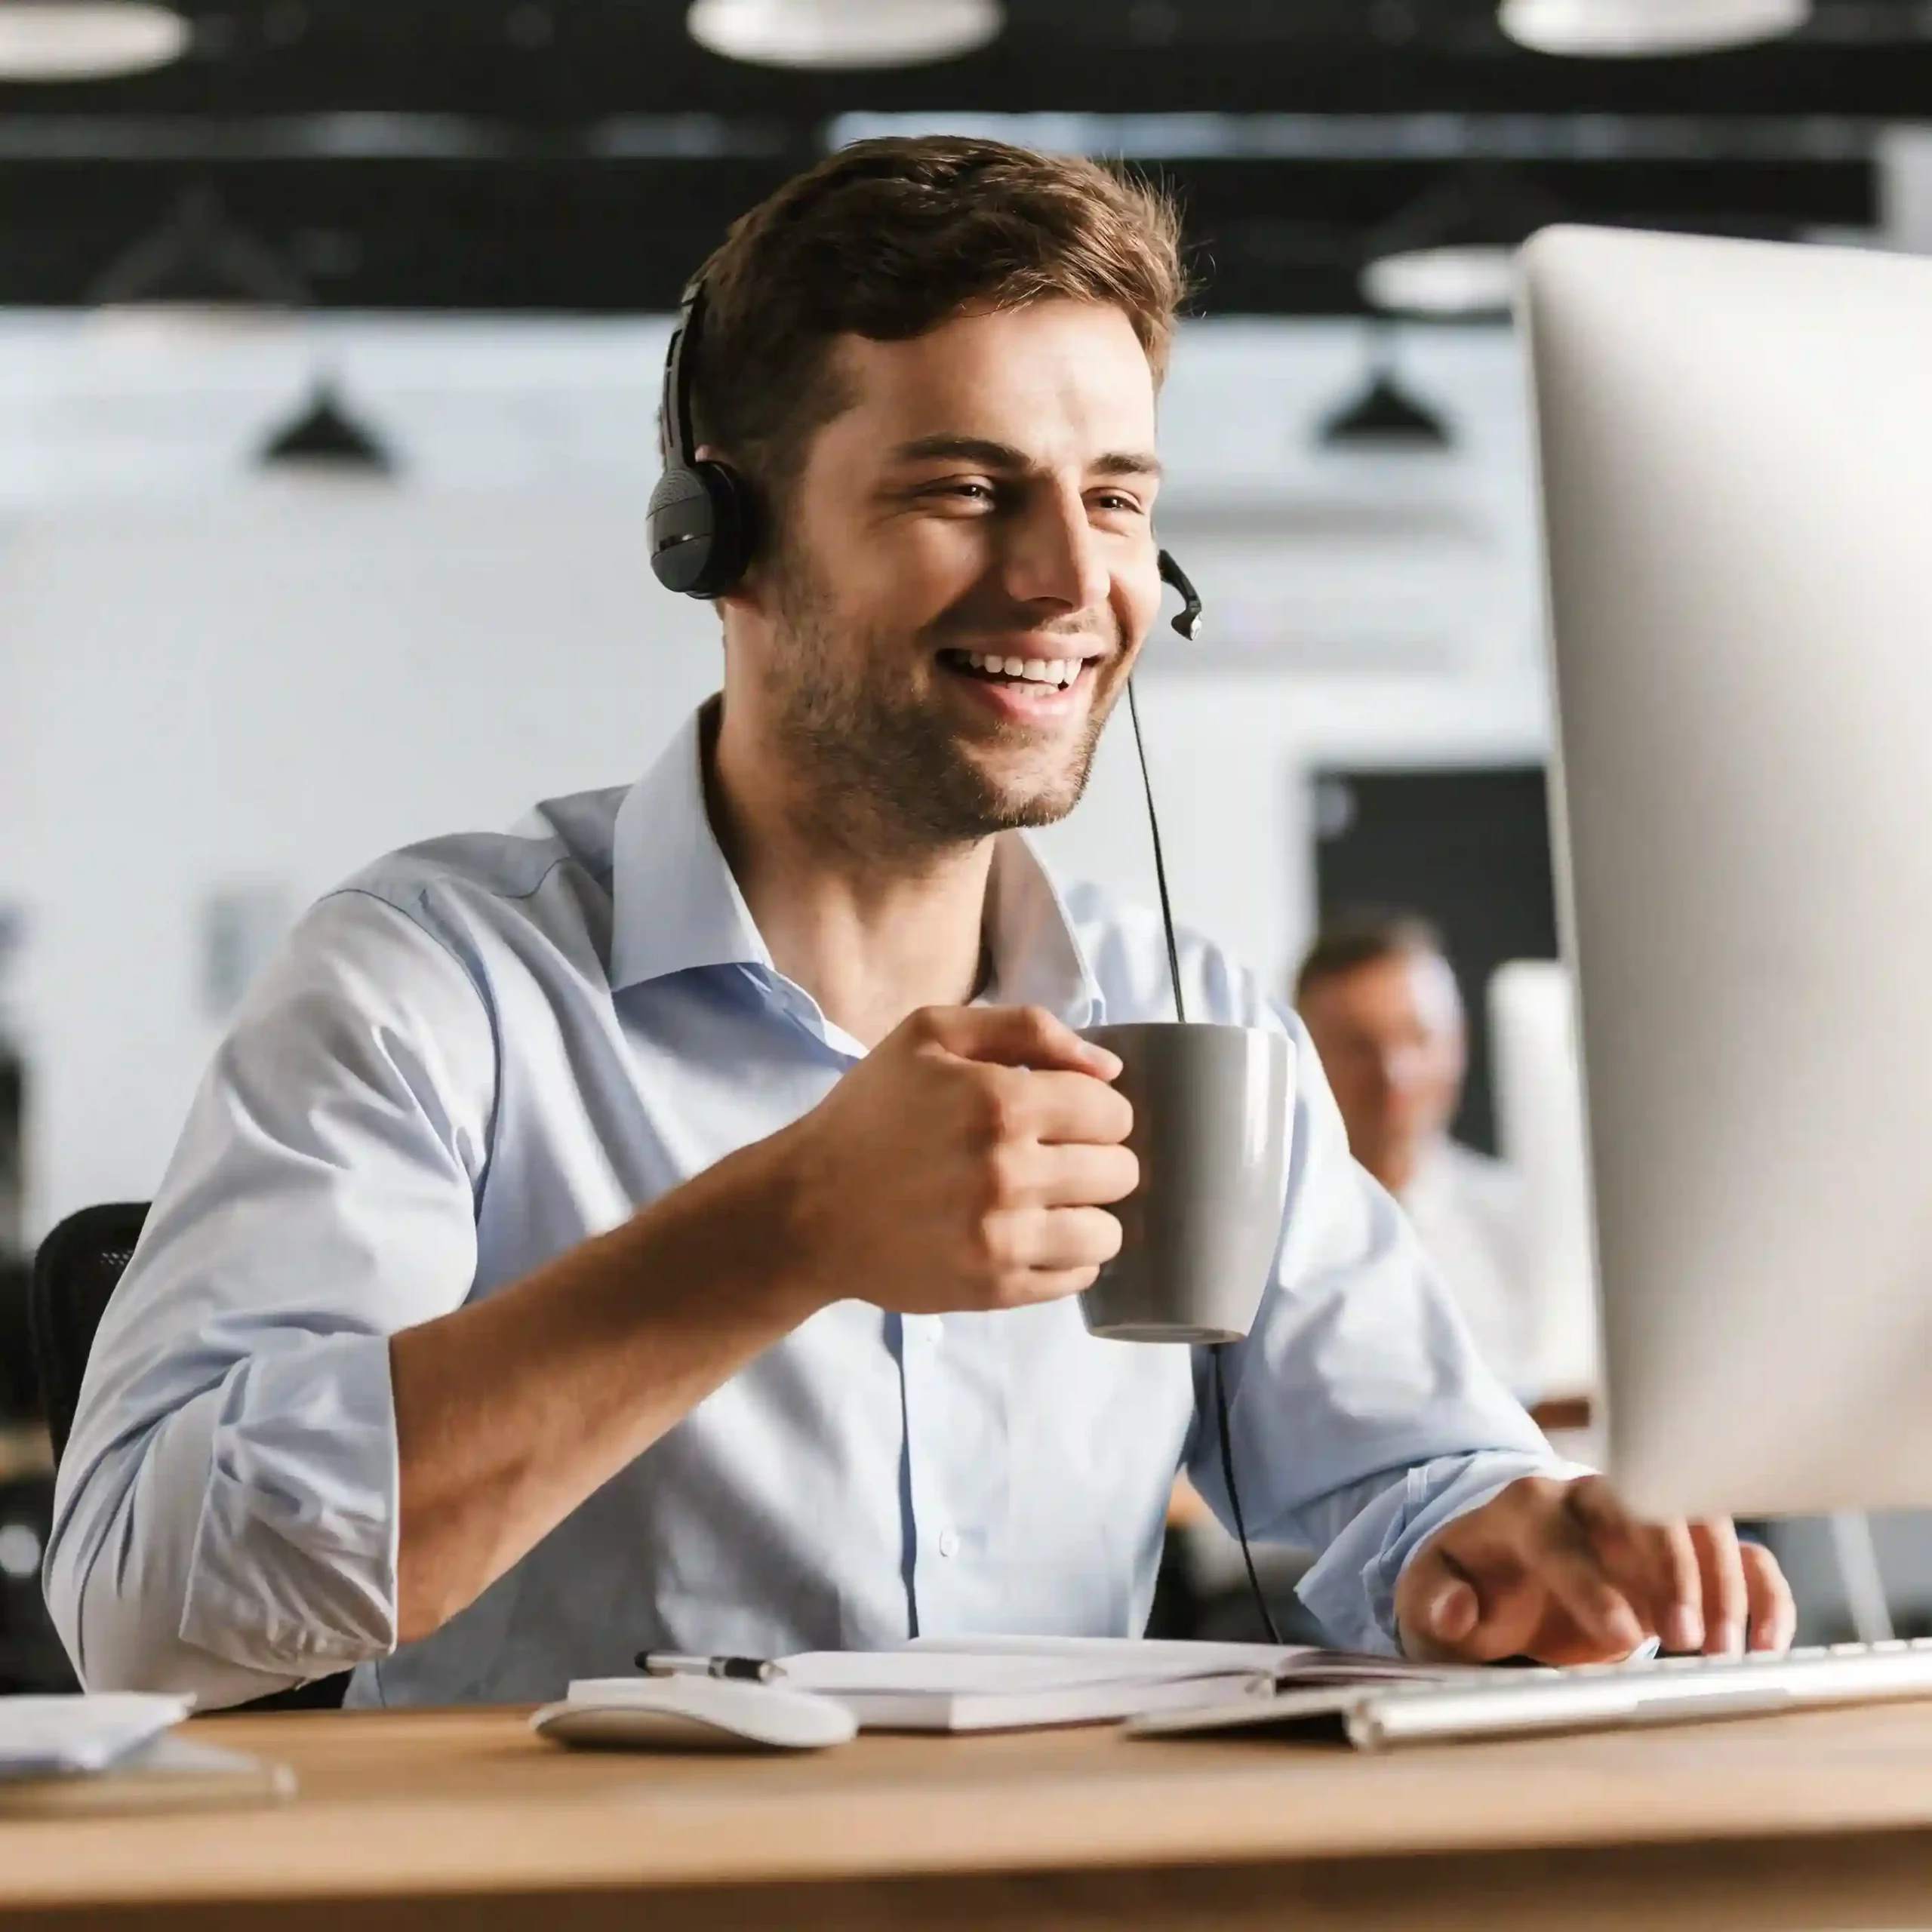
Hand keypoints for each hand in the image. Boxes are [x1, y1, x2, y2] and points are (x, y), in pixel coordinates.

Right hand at [773, 1004, 1137, 1316]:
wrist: (807, 1208)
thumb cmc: (870, 1113)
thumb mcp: (931, 1034)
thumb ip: (1026, 1029)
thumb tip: (1108, 1066)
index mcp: (1002, 1101)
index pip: (1112, 1112)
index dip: (1096, 1110)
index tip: (1065, 1116)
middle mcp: (1010, 1172)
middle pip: (1120, 1172)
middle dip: (1096, 1159)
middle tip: (1055, 1158)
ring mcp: (1003, 1238)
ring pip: (1108, 1231)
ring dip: (1087, 1213)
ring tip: (1049, 1202)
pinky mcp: (995, 1288)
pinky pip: (1078, 1277)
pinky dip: (1067, 1257)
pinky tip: (1032, 1236)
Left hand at [1395, 1474, 1796, 1664]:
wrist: (1504, 1576)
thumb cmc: (1470, 1585)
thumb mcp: (1430, 1595)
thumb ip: (1433, 1601)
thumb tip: (1457, 1608)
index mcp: (1523, 1508)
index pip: (1559, 1532)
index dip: (1589, 1582)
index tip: (1622, 1636)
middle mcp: (1588, 1499)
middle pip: (1642, 1508)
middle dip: (1671, 1570)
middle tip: (1689, 1643)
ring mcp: (1642, 1519)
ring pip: (1699, 1521)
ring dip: (1722, 1582)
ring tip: (1726, 1654)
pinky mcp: (1682, 1551)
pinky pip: (1737, 1552)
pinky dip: (1760, 1590)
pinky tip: (1766, 1644)